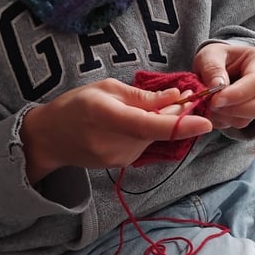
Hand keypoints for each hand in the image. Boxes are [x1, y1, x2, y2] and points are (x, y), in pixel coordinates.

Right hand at [20, 79, 213, 182]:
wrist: (49, 138)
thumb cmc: (74, 105)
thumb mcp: (105, 89)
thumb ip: (142, 96)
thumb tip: (177, 97)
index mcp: (109, 117)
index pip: (152, 125)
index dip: (181, 124)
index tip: (206, 122)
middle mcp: (116, 144)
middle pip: (158, 132)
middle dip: (176, 115)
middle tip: (186, 96)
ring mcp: (119, 159)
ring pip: (152, 138)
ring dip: (160, 123)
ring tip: (147, 106)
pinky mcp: (121, 165)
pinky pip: (143, 145)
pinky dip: (147, 132)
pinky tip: (134, 121)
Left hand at [193, 42, 254, 130]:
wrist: (215, 66)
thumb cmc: (215, 57)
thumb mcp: (209, 54)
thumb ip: (212, 67)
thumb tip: (217, 86)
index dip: (237, 94)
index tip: (215, 99)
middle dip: (235, 110)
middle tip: (212, 104)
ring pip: (250, 119)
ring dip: (225, 116)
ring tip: (208, 103)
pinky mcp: (251, 116)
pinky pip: (239, 125)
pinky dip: (222, 120)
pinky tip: (212, 109)